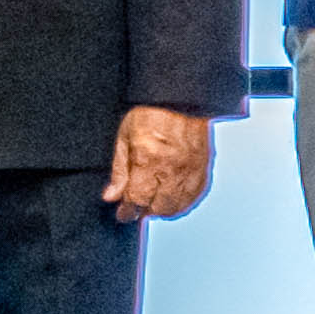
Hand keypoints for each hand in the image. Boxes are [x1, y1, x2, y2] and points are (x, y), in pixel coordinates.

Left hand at [105, 105, 215, 223]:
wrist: (183, 99)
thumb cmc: (153, 113)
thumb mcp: (125, 136)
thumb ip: (119, 169)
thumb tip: (111, 196)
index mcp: (148, 160)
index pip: (136, 199)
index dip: (127, 211)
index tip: (123, 214)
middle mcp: (171, 170)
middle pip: (157, 208)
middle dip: (144, 211)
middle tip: (137, 206)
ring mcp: (190, 172)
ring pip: (177, 207)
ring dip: (162, 210)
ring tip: (152, 202)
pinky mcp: (203, 171)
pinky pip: (193, 198)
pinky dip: (181, 204)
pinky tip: (171, 198)